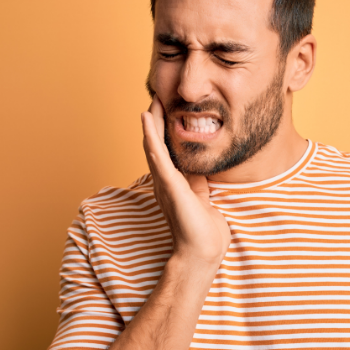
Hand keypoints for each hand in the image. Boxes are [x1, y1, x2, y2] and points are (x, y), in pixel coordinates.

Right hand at [141, 96, 230, 265]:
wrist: (202, 252)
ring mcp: (164, 182)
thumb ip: (198, 181)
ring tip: (151, 101)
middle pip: (156, 144)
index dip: (165, 130)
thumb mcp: (202, 197)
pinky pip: (157, 156)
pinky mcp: (169, 185)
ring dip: (151, 123)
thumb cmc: (203, 230)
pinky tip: (146, 118)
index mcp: (173, 183)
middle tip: (157, 96)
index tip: (168, 108)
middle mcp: (164, 181)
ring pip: (153, 145)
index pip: (167, 151)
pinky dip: (150, 136)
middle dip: (156, 121)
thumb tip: (200, 164)